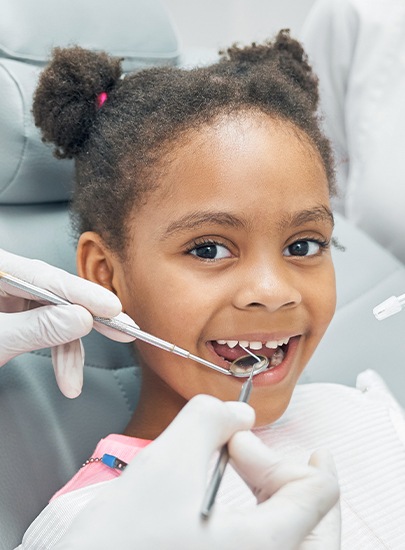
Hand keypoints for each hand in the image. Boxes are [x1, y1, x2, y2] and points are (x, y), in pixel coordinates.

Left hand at [0, 249, 135, 397]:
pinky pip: (45, 326)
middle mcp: (5, 277)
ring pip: (54, 314)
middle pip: (55, 293)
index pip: (45, 278)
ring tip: (73, 380)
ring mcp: (10, 295)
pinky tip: (65, 372)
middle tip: (123, 331)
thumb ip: (38, 328)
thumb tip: (81, 318)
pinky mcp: (15, 312)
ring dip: (68, 350)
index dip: (83, 294)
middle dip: (87, 319)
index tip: (112, 309)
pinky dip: (57, 351)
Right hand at [54, 395, 339, 549]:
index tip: (245, 441)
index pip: (319, 494)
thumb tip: (239, 416)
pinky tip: (236, 507)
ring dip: (281, 501)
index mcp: (265, 549)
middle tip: (251, 455)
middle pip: (318, 525)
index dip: (287, 452)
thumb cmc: (120, 545)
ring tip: (247, 475)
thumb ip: (208, 421)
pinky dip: (264, 523)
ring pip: (297, 542)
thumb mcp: (164, 466)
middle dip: (288, 478)